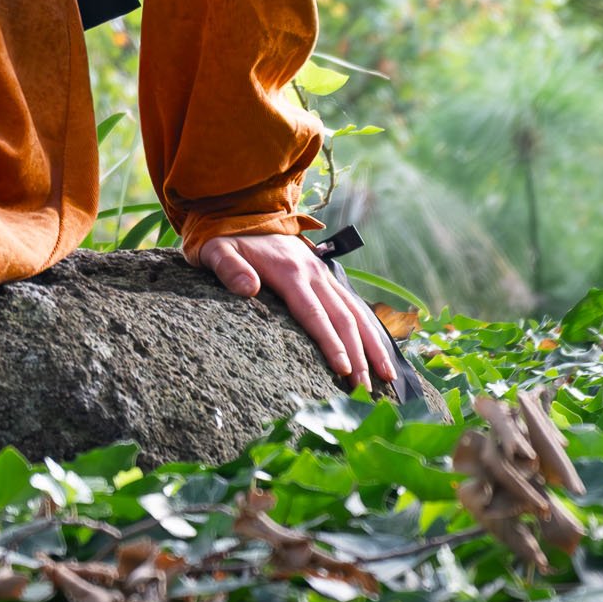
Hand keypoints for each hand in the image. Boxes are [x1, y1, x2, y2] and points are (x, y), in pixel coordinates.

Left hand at [193, 232, 398, 395]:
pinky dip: (369, 328)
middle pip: (342, 318)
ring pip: (355, 312)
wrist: (244, 211)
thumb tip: (247, 289)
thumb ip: (230, 268)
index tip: (344, 370)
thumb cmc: (226, 239)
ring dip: (372, 344)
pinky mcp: (325, 276)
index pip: (314, 314)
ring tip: (386, 376)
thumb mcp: (217, 250)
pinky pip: (353, 304)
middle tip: (365, 390)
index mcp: (289, 271)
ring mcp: (322, 274)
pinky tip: (379, 351)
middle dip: (357, 355)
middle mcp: (313, 273)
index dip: (330, 343)